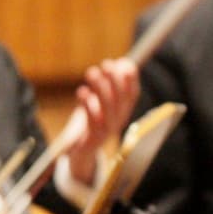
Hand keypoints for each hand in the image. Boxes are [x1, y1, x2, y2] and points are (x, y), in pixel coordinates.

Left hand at [66, 58, 138, 187]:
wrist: (79, 151)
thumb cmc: (90, 121)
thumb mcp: (100, 100)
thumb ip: (109, 83)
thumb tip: (120, 62)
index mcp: (123, 111)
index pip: (133, 93)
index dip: (131, 79)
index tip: (125, 63)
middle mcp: (119, 120)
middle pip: (121, 99)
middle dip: (115, 79)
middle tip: (106, 64)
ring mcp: (108, 130)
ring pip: (109, 108)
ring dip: (101, 88)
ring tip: (92, 72)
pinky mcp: (93, 138)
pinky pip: (93, 121)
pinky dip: (88, 105)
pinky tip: (82, 92)